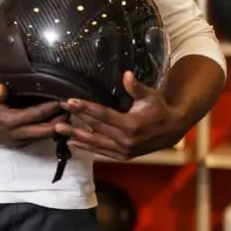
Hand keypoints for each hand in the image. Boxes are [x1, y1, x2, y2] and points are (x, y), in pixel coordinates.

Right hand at [0, 84, 69, 147]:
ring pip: (43, 136)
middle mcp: (16, 133)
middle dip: (61, 121)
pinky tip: (54, 122)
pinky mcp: (18, 142)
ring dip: (56, 127)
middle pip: (45, 130)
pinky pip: (37, 137)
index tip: (63, 100)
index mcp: (9, 121)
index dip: (51, 108)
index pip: (36, 114)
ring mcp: (18, 140)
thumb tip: (3, 89)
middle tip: (72, 109)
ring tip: (68, 115)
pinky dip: (48, 130)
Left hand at [55, 71, 185, 160]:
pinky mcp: (123, 156)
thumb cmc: (158, 109)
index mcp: (131, 125)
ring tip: (60, 130)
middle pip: (95, 129)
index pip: (103, 115)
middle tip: (59, 114)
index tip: (70, 101)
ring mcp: (124, 150)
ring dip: (77, 136)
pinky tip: (74, 143)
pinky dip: (87, 147)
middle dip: (76, 120)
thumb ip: (136, 87)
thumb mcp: (150, 96)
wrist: (171, 130)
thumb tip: (126, 74)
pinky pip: (102, 151)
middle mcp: (126, 140)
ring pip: (96, 142)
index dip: (85, 108)